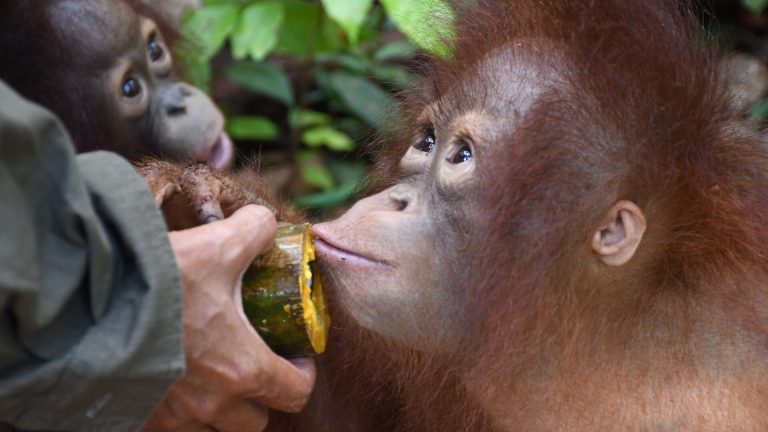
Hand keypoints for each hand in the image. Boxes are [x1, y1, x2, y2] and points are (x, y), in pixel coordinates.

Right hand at [142, 205, 316, 431]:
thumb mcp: (217, 245)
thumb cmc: (160, 282)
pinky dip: (177, 410)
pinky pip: (169, 427)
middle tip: (255, 366)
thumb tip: (265, 224)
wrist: (84, 305)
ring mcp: (172, 417)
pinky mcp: (138, 418)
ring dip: (218, 408)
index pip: (294, 393)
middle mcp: (211, 403)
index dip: (302, 376)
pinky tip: (170, 379)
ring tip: (211, 375)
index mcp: (242, 368)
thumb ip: (253, 231)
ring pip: (211, 430)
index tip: (295, 358)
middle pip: (254, 422)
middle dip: (261, 398)